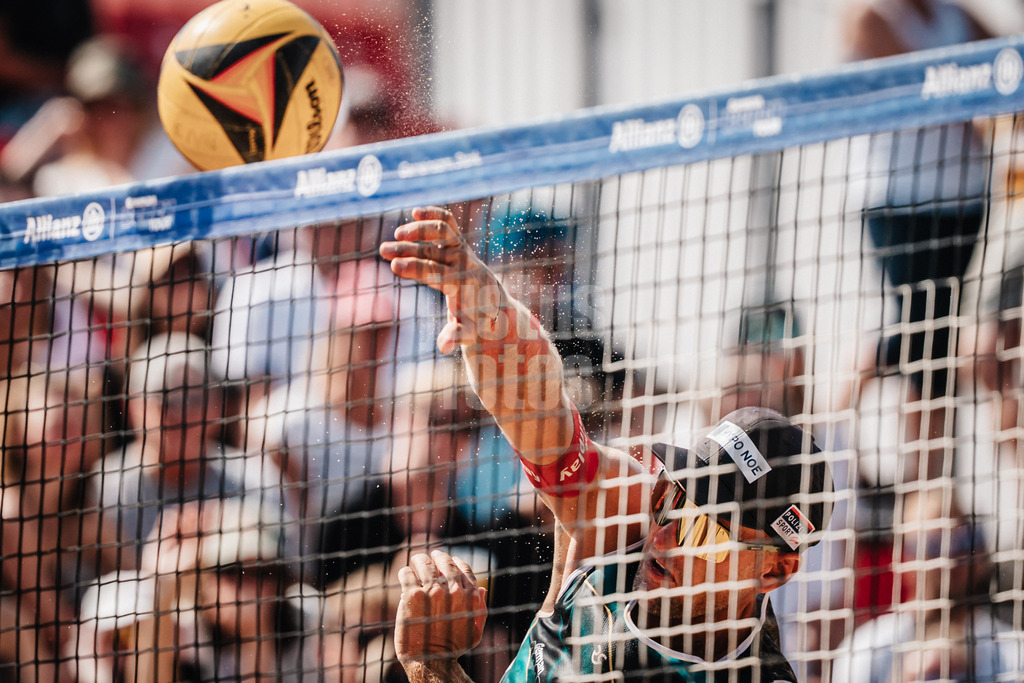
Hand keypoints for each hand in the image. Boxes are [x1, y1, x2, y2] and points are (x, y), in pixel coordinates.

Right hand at [380, 206, 503, 353]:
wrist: (493, 303)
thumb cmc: (477, 320)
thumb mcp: (468, 332)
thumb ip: (456, 336)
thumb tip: (444, 347)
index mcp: (463, 283)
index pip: (436, 272)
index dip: (416, 268)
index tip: (394, 266)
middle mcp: (463, 262)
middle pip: (433, 251)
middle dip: (408, 250)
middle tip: (384, 251)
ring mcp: (461, 250)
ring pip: (440, 232)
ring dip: (417, 230)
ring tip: (394, 235)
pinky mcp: (458, 243)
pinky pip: (448, 223)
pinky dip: (433, 215)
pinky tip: (415, 211)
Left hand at [394, 550, 486, 665]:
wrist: (430, 661)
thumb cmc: (453, 649)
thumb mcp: (475, 631)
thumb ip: (480, 610)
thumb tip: (481, 590)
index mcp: (469, 596)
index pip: (464, 569)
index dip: (457, 562)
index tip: (450, 560)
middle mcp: (452, 590)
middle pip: (445, 563)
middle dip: (438, 557)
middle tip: (431, 556)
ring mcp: (432, 591)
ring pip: (425, 564)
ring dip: (420, 560)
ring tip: (416, 561)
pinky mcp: (412, 595)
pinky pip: (407, 574)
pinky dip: (406, 572)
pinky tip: (405, 574)